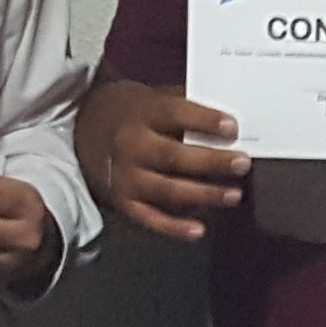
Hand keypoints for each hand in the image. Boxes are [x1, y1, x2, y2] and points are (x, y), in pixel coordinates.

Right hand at [83, 78, 247, 242]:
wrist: (82, 128)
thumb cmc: (132, 111)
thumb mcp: (152, 96)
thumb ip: (185, 105)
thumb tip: (230, 121)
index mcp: (142, 112)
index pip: (175, 114)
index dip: (204, 120)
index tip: (232, 127)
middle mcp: (131, 145)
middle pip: (174, 156)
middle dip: (211, 161)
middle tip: (243, 163)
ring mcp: (125, 176)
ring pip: (166, 190)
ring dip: (203, 194)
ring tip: (233, 195)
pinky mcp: (123, 201)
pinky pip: (149, 218)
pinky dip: (173, 227)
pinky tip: (199, 230)